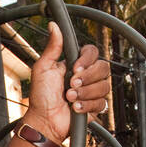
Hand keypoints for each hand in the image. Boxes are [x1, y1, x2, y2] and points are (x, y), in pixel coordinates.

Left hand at [24, 23, 109, 144]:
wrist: (44, 121)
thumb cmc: (41, 96)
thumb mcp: (43, 68)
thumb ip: (52, 47)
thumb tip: (54, 25)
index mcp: (75, 63)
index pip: (92, 52)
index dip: (87, 60)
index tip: (75, 68)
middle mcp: (86, 76)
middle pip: (104, 68)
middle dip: (87, 78)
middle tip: (71, 85)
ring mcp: (91, 91)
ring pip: (104, 86)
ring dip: (85, 93)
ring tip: (69, 99)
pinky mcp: (95, 107)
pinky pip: (102, 103)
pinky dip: (86, 106)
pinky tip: (75, 108)